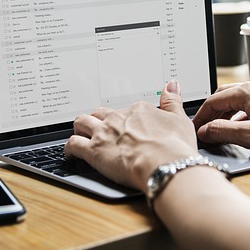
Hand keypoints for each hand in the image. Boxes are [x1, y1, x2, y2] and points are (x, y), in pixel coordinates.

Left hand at [65, 80, 198, 190]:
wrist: (165, 165)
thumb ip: (172, 101)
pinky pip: (73, 144)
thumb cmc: (174, 147)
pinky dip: (70, 148)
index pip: (126, 110)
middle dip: (98, 120)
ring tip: (81, 134)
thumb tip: (171, 85)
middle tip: (100, 129)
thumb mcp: (179, 119)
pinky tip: (71, 153)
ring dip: (80, 128)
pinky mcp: (94, 151)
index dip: (125, 119)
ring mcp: (104, 133)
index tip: (127, 127)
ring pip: (82, 122)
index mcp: (137, 110)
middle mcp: (118, 118)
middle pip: (100, 113)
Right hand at [193, 81, 249, 154]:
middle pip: (223, 97)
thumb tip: (204, 131)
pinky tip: (240, 127)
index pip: (212, 101)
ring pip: (236, 99)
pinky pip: (248, 104)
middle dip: (210, 112)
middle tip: (203, 128)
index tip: (194, 130)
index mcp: (246, 92)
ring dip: (224, 113)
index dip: (200, 117)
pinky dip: (237, 114)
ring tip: (218, 129)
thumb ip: (223, 132)